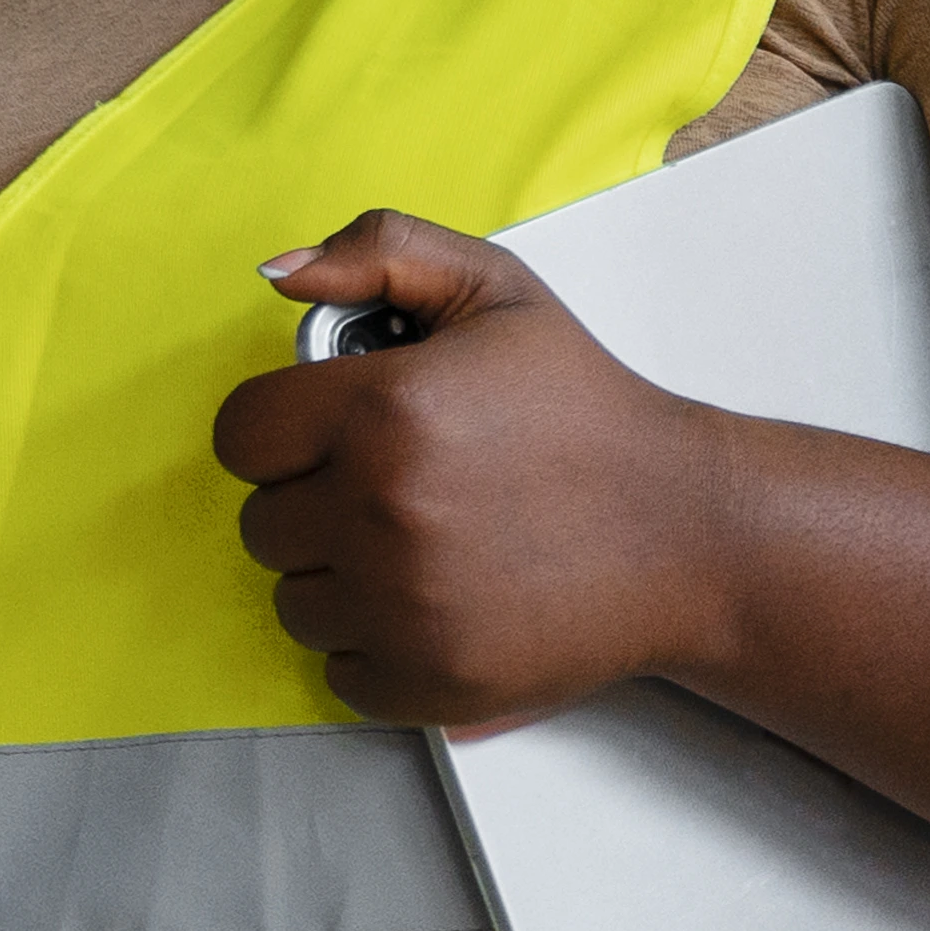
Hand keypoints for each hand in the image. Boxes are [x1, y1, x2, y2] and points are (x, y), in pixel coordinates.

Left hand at [211, 210, 726, 733]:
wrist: (688, 531)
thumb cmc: (589, 411)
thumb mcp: (497, 291)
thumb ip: (381, 250)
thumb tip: (277, 272)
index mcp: (383, 409)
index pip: (241, 435)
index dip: (283, 431)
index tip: (330, 436)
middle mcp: (380, 512)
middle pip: (262, 526)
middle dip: (315, 505)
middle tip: (396, 492)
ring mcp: (403, 607)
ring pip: (295, 604)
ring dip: (340, 581)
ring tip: (421, 550)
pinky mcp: (428, 680)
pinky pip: (339, 674)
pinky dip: (376, 649)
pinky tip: (438, 607)